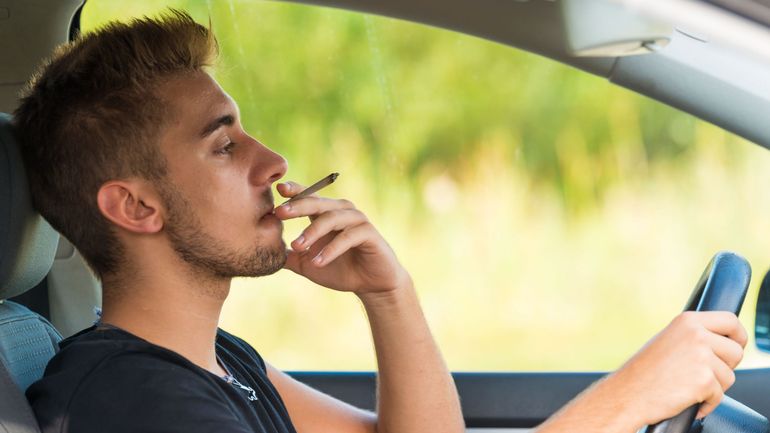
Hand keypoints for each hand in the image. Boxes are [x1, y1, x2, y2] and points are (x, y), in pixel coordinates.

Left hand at [273, 181, 411, 295]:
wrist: (371, 285)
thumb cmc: (341, 270)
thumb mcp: (308, 264)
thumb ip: (290, 256)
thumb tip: (262, 253)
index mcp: (326, 214)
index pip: (308, 196)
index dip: (294, 191)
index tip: (277, 190)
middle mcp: (341, 212)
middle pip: (317, 202)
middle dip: (297, 206)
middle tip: (279, 213)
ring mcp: (356, 220)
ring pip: (331, 218)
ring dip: (313, 231)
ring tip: (297, 246)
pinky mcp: (369, 234)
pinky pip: (348, 237)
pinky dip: (331, 249)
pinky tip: (317, 261)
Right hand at [607, 311, 746, 427]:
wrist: (627, 392)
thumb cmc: (644, 370)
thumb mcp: (669, 339)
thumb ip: (695, 335)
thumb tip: (723, 340)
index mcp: (687, 321)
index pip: (730, 321)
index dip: (738, 336)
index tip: (735, 345)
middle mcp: (696, 335)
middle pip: (736, 351)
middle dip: (725, 367)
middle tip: (702, 373)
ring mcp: (701, 357)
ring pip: (729, 376)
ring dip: (714, 387)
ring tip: (688, 386)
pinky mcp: (704, 380)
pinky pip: (719, 396)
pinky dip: (707, 403)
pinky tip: (687, 398)